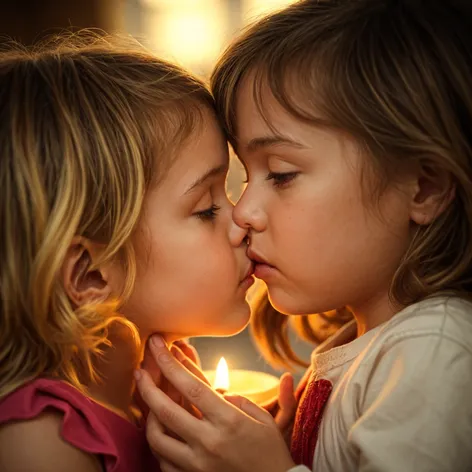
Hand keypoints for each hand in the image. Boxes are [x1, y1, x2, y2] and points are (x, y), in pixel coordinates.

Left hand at [135, 335, 295, 471]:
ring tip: (149, 399)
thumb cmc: (271, 453)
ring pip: (157, 437)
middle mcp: (209, 442)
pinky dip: (158, 442)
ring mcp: (197, 465)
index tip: (158, 346)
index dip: (171, 364)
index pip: (192, 387)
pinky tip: (159, 427)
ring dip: (149, 414)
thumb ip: (237, 400)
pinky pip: (162, 460)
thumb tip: (215, 389)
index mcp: (229, 421)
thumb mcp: (263, 419)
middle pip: (166, 410)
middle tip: (139, 368)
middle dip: (148, 384)